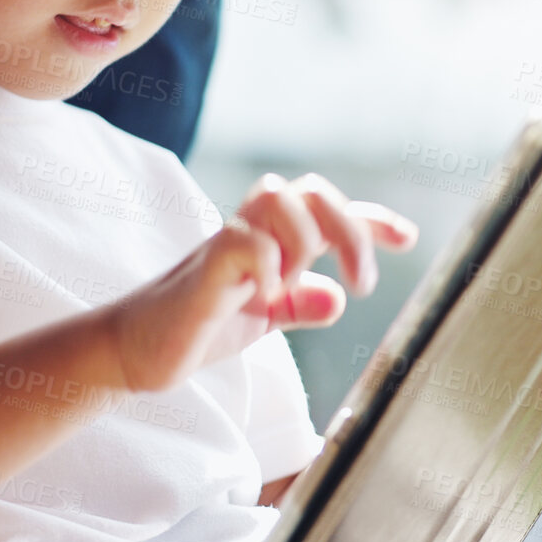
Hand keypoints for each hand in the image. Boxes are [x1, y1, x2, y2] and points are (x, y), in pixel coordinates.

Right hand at [110, 172, 417, 393]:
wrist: (134, 352)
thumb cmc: (195, 329)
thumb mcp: (261, 319)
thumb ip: (298, 307)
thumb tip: (338, 298)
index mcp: (268, 241)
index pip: (326, 209)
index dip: (370, 218)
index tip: (407, 239)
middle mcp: (250, 232)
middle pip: (310, 189)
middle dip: (351, 229)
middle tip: (362, 283)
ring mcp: (225, 246)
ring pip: (279, 197)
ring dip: (305, 242)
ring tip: (293, 287)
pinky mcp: (204, 271)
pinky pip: (244, 242)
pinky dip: (267, 266)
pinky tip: (264, 296)